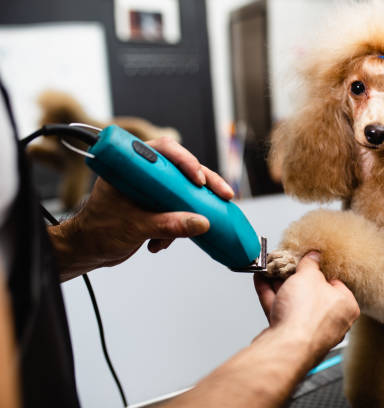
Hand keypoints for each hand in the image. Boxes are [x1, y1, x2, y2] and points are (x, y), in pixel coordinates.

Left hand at [49, 137, 233, 279]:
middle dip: (204, 184)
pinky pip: (178, 209)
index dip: (185, 161)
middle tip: (224, 194)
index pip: (164, 150)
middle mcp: (143, 174)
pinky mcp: (156, 206)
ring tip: (191, 229)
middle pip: (181, 169)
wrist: (86, 251)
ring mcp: (150, 190)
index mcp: (131, 166)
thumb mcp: (135, 227)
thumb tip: (202, 223)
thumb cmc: (96, 231)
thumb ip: (168, 225)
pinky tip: (161, 243)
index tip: (198, 179)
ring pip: (184, 191)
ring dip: (191, 211)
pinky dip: (178, 226)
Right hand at [253, 252, 359, 360]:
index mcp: (346, 306)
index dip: (318, 269)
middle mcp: (331, 320)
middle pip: (311, 292)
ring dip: (279, 285)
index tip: (306, 260)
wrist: (285, 346)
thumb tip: (313, 257)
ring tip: (269, 269)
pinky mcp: (290, 336)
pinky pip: (281, 311)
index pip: (334, 281)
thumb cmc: (305, 316)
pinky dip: (271, 295)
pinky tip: (261, 280)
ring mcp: (309, 330)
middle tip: (284, 264)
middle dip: (294, 277)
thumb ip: (310, 263)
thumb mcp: (309, 276)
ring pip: (293, 302)